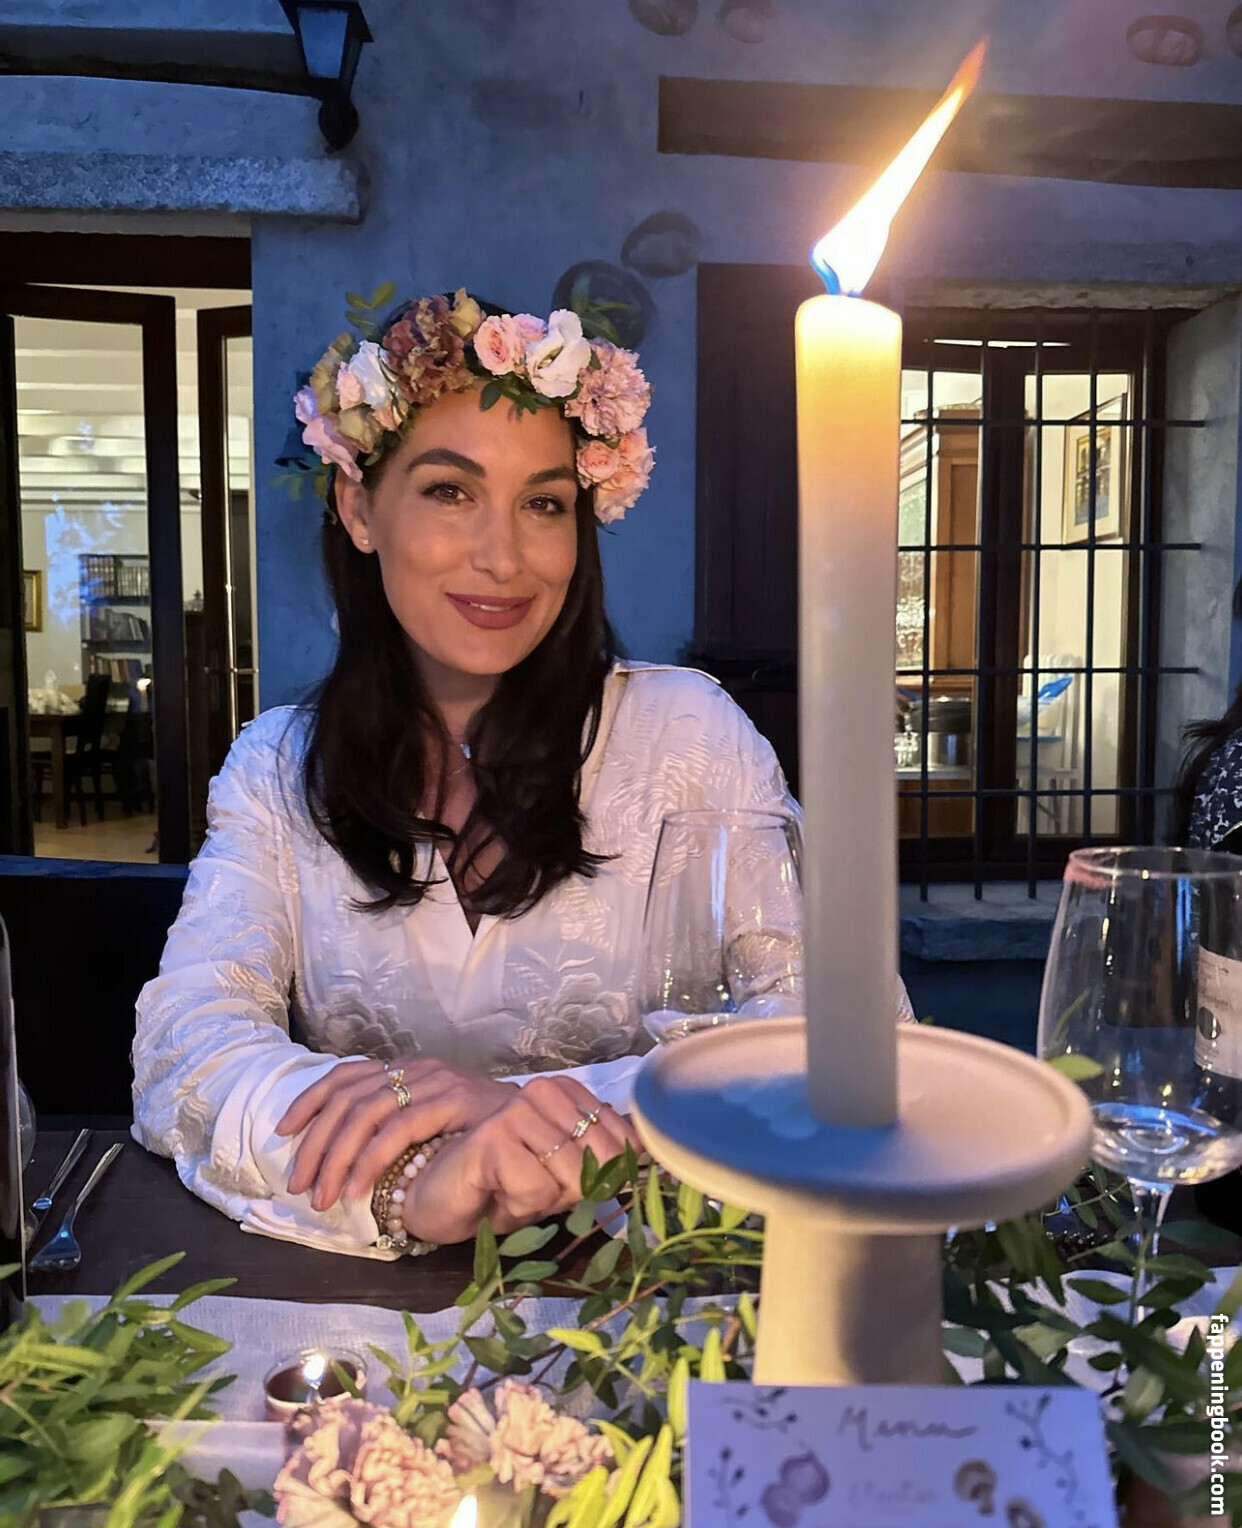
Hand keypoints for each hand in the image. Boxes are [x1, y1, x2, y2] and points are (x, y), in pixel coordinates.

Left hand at [275, 1057, 516, 1210]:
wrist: (540, 1125)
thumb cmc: (481, 1135)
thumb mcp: (428, 1124)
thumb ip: (395, 1126)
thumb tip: (345, 1150)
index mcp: (407, 1068)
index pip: (346, 1075)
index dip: (310, 1100)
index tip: (284, 1130)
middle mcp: (418, 1068)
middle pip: (348, 1097)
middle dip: (316, 1143)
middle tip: (298, 1184)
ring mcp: (436, 1081)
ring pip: (366, 1113)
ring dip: (336, 1159)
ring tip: (322, 1197)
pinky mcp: (452, 1101)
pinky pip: (397, 1129)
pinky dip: (370, 1160)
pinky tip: (356, 1189)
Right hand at [400, 1075, 640, 1244]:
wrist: (438, 1199)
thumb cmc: (501, 1189)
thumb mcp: (561, 1178)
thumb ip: (600, 1163)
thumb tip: (653, 1158)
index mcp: (569, 1094)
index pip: (625, 1141)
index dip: (607, 1179)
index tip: (567, 1185)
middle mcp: (547, 1091)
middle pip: (603, 1161)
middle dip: (572, 1193)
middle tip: (531, 1188)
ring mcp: (521, 1108)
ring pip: (571, 1177)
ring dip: (542, 1201)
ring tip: (509, 1188)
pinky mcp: (496, 1134)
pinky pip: (537, 1189)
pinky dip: (518, 1205)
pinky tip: (493, 1191)